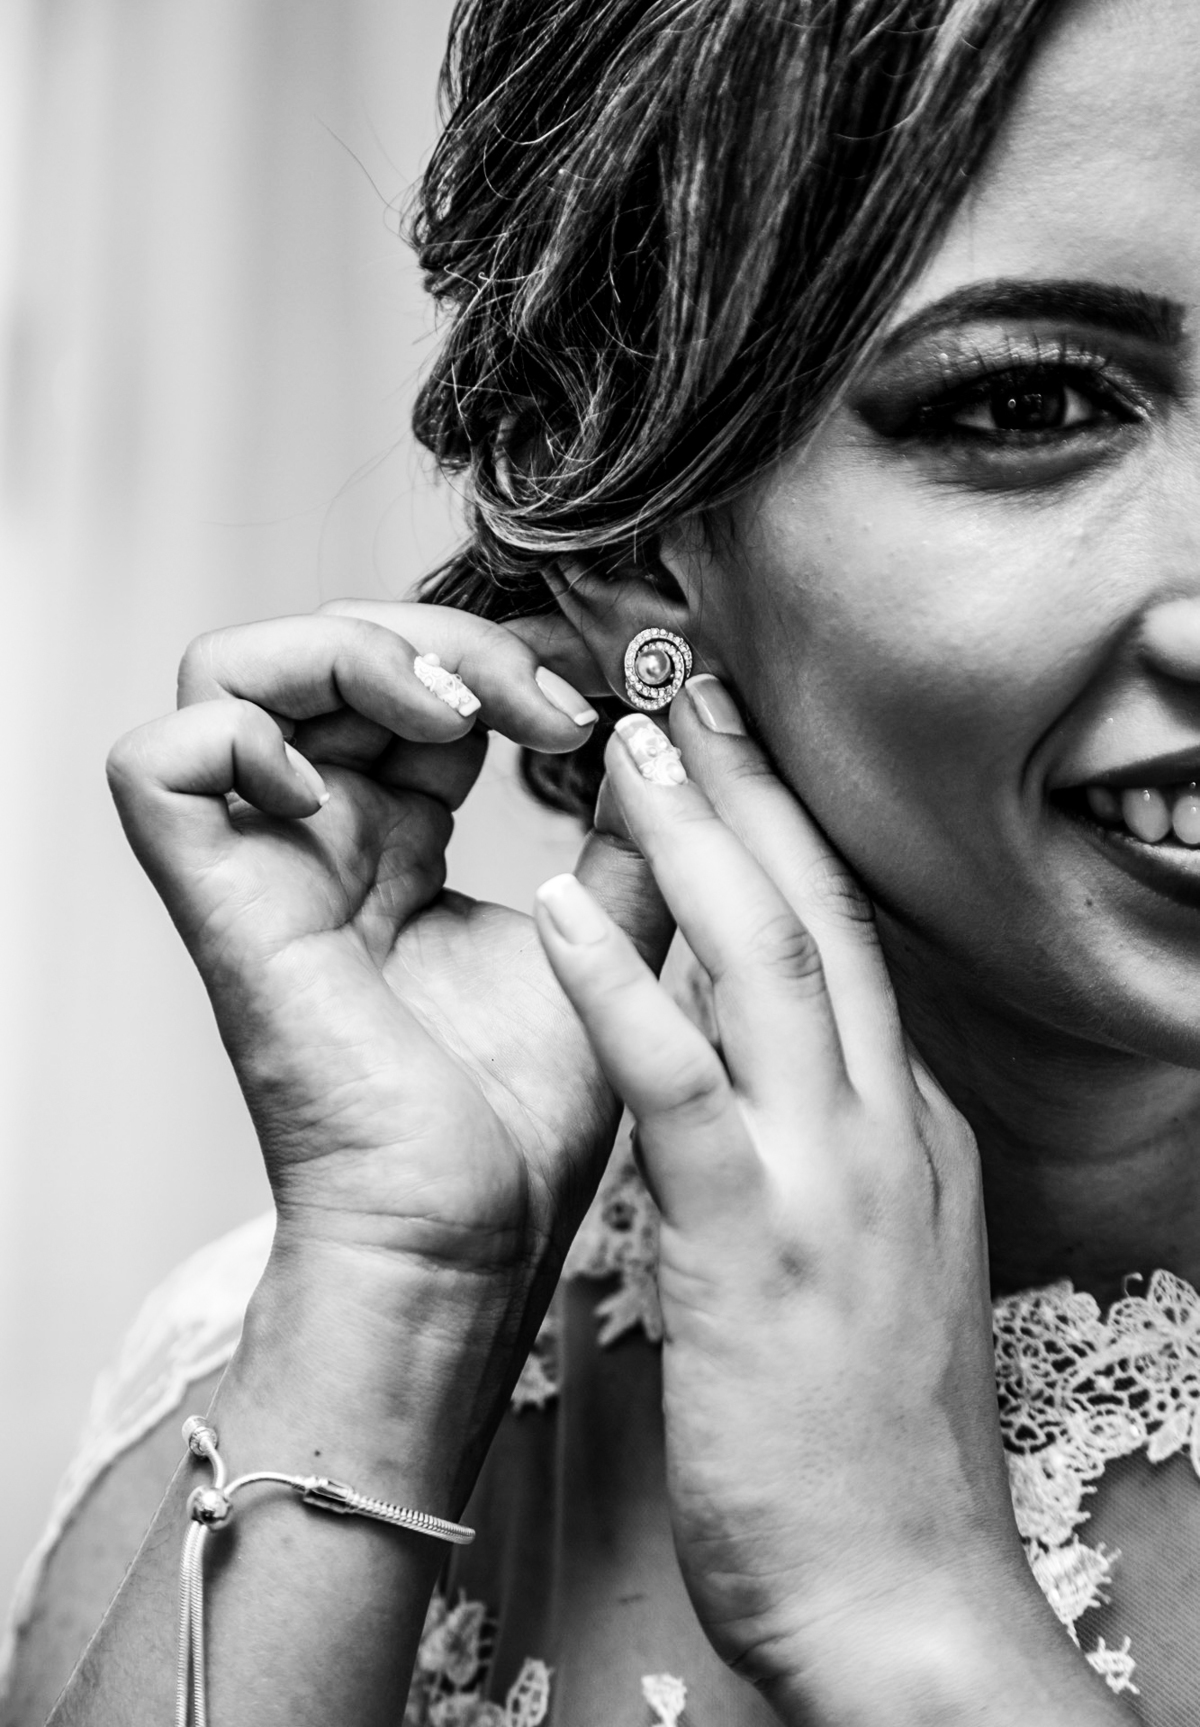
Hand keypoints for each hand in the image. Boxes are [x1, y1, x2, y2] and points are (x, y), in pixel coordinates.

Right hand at [107, 602, 669, 1392]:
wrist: (471, 1237)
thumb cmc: (521, 1122)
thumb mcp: (601, 939)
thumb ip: (629, 835)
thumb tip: (660, 729)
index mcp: (394, 842)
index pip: (408, 681)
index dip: (498, 657)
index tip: (604, 700)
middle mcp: (318, 839)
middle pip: (325, 650)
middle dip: (444, 639)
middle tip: (548, 703)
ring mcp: (262, 866)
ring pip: (232, 671)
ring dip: (354, 653)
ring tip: (457, 716)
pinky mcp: (220, 904)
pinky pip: (160, 763)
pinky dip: (240, 733)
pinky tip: (349, 787)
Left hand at [534, 680, 1131, 1724]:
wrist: (905, 1598)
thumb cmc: (865, 1444)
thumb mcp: (867, 1266)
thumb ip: (835, 1161)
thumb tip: (775, 1090)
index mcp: (903, 1126)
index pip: (843, 943)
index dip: (781, 832)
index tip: (722, 751)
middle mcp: (883, 1122)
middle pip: (822, 911)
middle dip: (751, 784)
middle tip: (682, 677)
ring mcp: (830, 1175)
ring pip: (772, 957)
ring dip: (697, 834)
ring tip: (628, 734)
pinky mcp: (757, 1240)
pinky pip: (684, 1082)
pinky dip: (624, 983)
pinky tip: (563, 906)